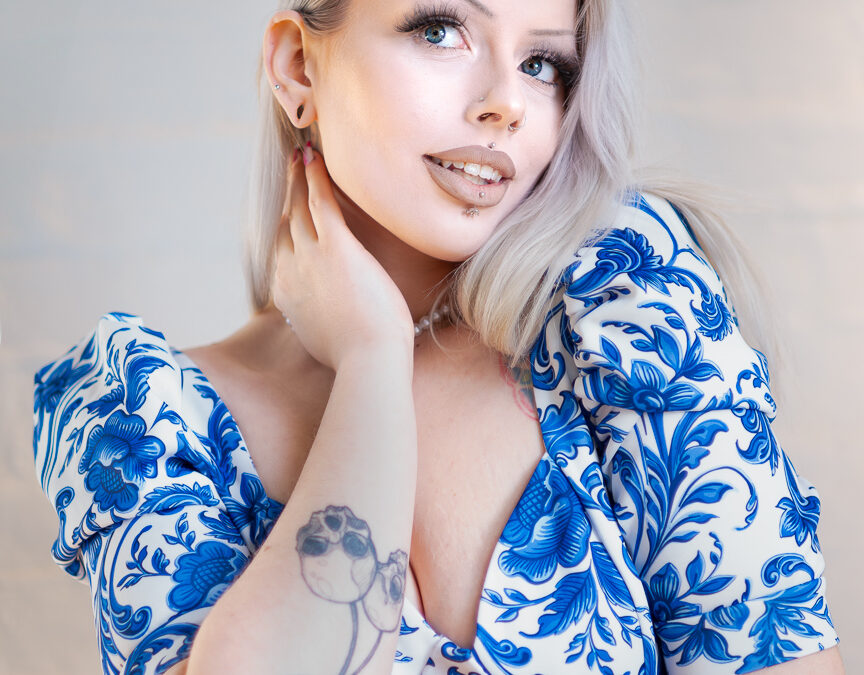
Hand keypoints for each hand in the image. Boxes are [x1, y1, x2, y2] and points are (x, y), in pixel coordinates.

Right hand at [272, 143, 414, 370]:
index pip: (282, 252)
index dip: (285, 227)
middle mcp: (290, 271)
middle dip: (288, 195)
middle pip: (285, 223)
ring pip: (298, 207)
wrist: (368, 360)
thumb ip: (317, 320)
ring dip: (298, 179)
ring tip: (301, 156)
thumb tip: (324, 317)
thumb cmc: (358, 357)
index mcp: (287, 295)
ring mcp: (309, 257)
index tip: (289, 211)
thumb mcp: (324, 339)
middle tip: (291, 170)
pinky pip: (320, 202)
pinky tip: (316, 157)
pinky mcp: (335, 247)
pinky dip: (315, 177)